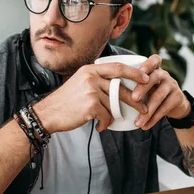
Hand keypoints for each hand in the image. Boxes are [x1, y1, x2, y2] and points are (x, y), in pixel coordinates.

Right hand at [32, 63, 149, 132]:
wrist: (48, 113)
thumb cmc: (65, 101)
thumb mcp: (80, 82)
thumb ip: (97, 80)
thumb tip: (118, 86)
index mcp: (90, 70)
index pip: (117, 67)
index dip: (134, 72)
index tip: (146, 78)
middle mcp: (91, 78)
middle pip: (120, 88)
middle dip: (135, 100)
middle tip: (144, 108)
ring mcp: (90, 91)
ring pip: (113, 105)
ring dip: (112, 116)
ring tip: (105, 121)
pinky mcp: (90, 105)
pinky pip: (107, 116)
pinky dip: (105, 124)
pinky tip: (98, 126)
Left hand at [130, 54, 190, 129]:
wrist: (176, 105)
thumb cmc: (152, 94)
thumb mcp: (145, 87)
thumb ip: (132, 86)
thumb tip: (108, 94)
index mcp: (154, 69)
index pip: (154, 60)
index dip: (147, 64)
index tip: (140, 71)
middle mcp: (164, 75)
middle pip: (155, 77)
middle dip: (143, 88)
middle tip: (133, 99)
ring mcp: (172, 85)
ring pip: (159, 96)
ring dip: (147, 110)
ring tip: (137, 122)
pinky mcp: (178, 97)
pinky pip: (165, 108)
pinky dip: (153, 119)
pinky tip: (145, 126)